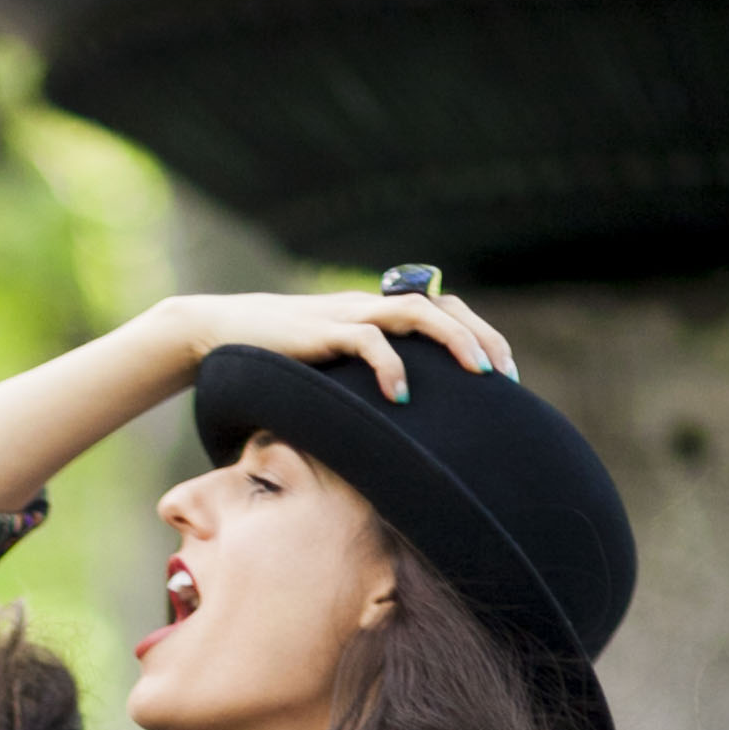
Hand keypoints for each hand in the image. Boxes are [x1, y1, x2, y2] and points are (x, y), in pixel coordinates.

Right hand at [171, 284, 517, 403]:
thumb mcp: (333, 369)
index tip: (504, 377)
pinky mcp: (323, 332)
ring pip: (417, 312)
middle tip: (504, 377)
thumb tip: (399, 424)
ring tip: (477, 374)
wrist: (224, 331)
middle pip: (444, 306)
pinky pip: (367, 340)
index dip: (480, 334)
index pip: (446, 309)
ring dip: (454, 341)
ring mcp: (349, 315)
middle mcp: (372, 306)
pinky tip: (401, 397)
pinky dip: (390, 366)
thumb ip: (365, 379)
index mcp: (380, 313)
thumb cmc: (280, 358)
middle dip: (481, 337)